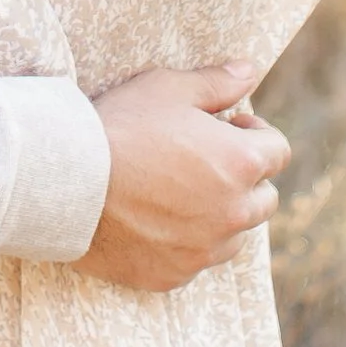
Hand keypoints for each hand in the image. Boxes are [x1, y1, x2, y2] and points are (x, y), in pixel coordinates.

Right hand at [77, 61, 287, 292]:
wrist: (66, 183)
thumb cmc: (120, 127)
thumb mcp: (168, 89)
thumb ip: (217, 83)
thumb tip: (249, 71)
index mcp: (241, 163)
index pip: (279, 152)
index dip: (256, 134)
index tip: (228, 127)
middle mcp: (234, 213)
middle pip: (265, 199)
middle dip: (245, 179)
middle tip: (205, 161)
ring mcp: (204, 250)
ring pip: (234, 235)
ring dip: (221, 215)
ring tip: (179, 193)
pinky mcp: (174, 275)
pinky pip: (196, 260)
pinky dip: (186, 243)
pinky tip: (153, 220)